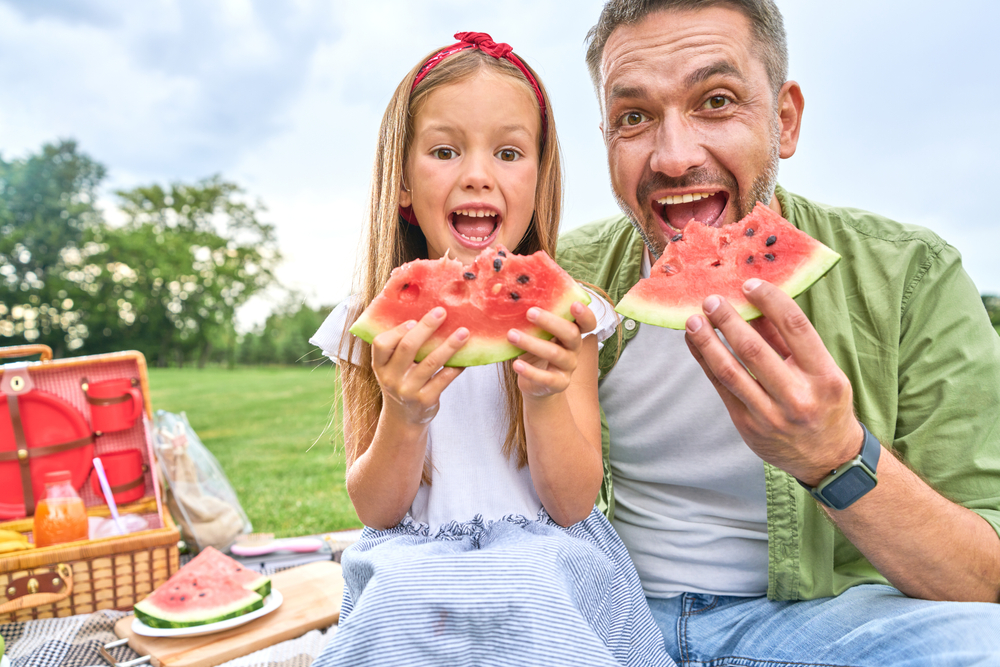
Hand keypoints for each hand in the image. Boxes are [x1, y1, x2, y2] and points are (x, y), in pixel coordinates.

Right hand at [371, 307, 467, 425]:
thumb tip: (427, 316)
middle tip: (442, 312)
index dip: (398, 330)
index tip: (414, 319)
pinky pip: (444, 378)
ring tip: (464, 332)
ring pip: (431, 362)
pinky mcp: (425, 399)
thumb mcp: (391, 367)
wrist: (404, 418)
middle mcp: (391, 378)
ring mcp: (408, 390)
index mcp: (380, 366)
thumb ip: (400, 346)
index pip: (381, 343)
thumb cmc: (401, 382)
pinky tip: (465, 357)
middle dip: (426, 327)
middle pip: (408, 347)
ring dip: (449, 345)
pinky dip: (456, 366)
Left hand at [507, 302, 596, 398]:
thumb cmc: (536, 351)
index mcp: (572, 332)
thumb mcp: (537, 333)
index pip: (587, 323)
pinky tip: (516, 364)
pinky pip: (546, 378)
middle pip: (571, 333)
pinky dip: (530, 371)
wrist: (535, 384)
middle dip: (550, 321)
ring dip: (532, 343)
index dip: (585, 314)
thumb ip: (534, 319)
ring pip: (555, 354)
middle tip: (530, 312)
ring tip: (512, 335)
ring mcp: (568, 367)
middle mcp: (574, 348)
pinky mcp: (559, 383)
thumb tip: (514, 297)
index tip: (574, 304)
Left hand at [683, 279, 862, 483]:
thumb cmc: (824, 403)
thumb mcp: (822, 370)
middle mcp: (797, 396)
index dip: (769, 300)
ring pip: (730, 370)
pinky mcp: (747, 424)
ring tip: (693, 320)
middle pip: (753, 349)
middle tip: (711, 300)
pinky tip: (695, 342)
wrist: (827, 458)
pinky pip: (720, 387)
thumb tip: (755, 302)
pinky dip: (704, 361)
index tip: (749, 285)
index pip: (795, 327)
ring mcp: (770, 414)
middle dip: (727, 320)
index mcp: (824, 376)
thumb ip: (788, 340)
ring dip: (707, 341)